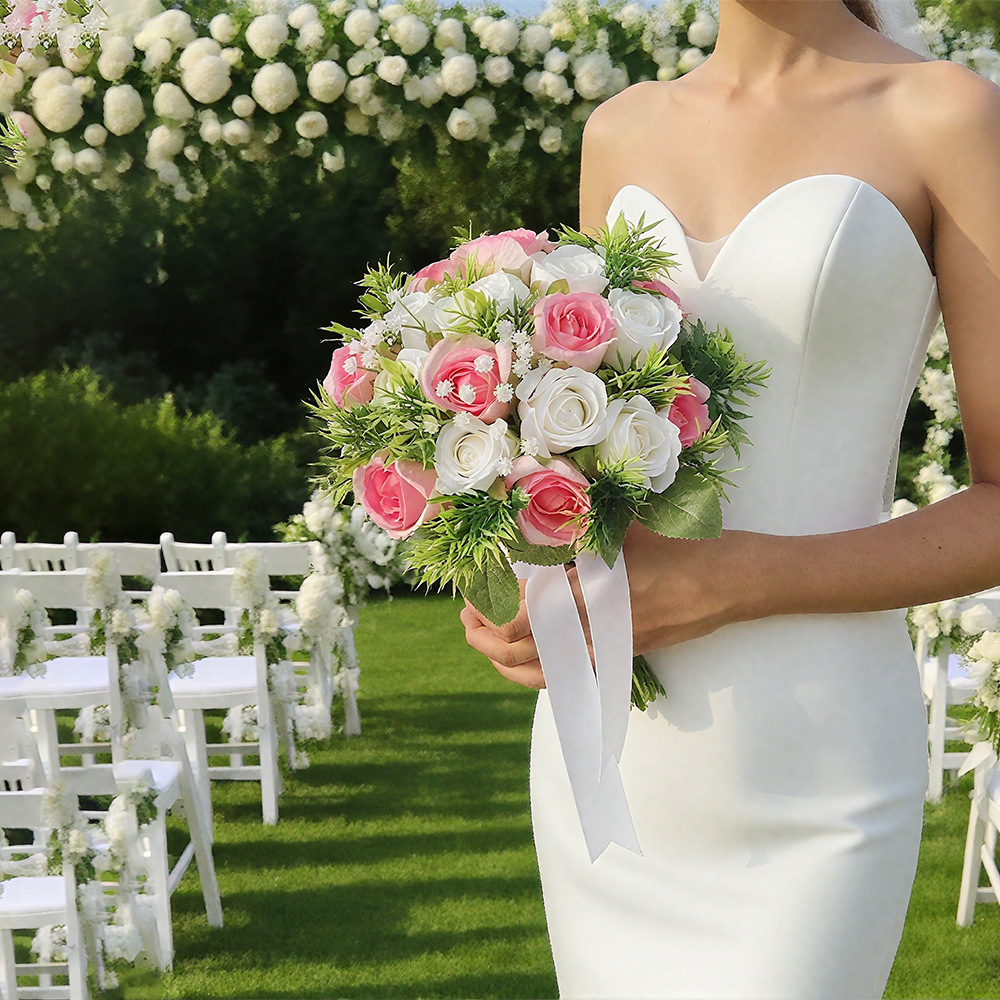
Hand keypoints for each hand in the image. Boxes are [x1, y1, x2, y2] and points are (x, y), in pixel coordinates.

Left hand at [459, 523, 757, 688]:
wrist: (732, 583)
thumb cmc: (683, 546)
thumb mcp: (627, 525)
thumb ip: (580, 520)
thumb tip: (532, 506)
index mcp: (592, 595)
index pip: (523, 619)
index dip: (488, 609)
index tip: (472, 589)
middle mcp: (595, 631)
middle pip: (522, 652)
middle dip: (484, 638)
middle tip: (466, 616)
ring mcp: (607, 651)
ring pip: (542, 673)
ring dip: (504, 659)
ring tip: (484, 638)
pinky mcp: (619, 658)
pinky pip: (567, 677)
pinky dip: (536, 673)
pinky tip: (523, 658)